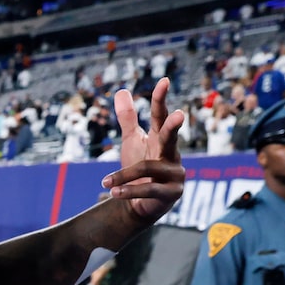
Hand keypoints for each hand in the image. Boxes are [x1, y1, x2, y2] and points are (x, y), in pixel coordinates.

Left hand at [102, 77, 185, 224]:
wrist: (139, 203)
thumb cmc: (138, 169)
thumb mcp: (132, 142)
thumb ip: (128, 118)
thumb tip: (122, 90)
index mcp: (161, 139)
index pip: (161, 116)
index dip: (161, 99)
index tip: (164, 80)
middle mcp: (172, 154)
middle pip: (171, 136)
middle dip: (174, 126)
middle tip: (179, 114)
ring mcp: (175, 174)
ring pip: (148, 168)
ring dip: (124, 175)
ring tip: (105, 182)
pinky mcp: (172, 193)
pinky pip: (148, 190)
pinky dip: (128, 190)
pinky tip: (113, 192)